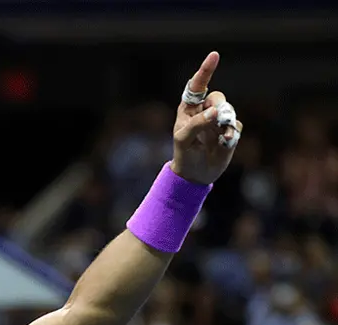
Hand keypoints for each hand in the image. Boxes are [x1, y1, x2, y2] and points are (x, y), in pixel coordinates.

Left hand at [171, 52, 243, 184]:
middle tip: (215, 121)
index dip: (206, 70)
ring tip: (219, 139)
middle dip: (219, 108)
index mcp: (189, 108)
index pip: (197, 86)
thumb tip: (216, 111)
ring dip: (226, 124)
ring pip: (230, 111)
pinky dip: (231, 135)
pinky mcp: (231, 130)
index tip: (214, 55)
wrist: (196, 173)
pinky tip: (223, 145)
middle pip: (218, 97)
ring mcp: (219, 119)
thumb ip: (198, 123)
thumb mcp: (184, 139)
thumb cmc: (184, 153)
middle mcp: (205, 110)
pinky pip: (237, 126)